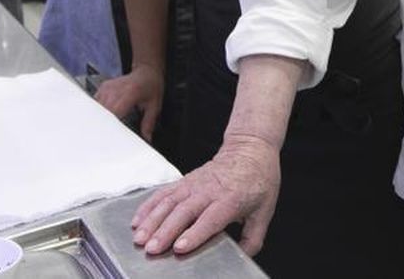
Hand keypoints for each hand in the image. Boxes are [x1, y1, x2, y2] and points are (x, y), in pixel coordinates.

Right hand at [93, 65, 162, 141]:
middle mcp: (116, 89)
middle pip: (103, 111)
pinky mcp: (103, 87)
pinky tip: (103, 117)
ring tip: (104, 128)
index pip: (114, 112)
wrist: (146, 72)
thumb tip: (146, 138)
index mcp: (130, 93)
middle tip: (106, 138)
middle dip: (103, 125)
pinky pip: (95, 102)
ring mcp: (108, 87)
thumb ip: (149, 123)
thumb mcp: (154, 106)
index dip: (110, 126)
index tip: (110, 138)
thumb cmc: (151, 86)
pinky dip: (97, 112)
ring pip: (96, 107)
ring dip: (99, 119)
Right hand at [131, 134, 280, 256]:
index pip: (210, 219)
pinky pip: (163, 193)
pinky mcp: (184, 180)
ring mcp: (194, 184)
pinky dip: (148, 206)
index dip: (194, 233)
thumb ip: (254, 237)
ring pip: (168, 202)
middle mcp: (209, 190)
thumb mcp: (265, 210)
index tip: (179, 247)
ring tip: (139, 238)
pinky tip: (137, 220)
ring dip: (151, 220)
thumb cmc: (259, 179)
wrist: (250, 147)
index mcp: (231, 199)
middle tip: (151, 248)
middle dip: (165, 231)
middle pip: (183, 212)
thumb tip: (242, 257)